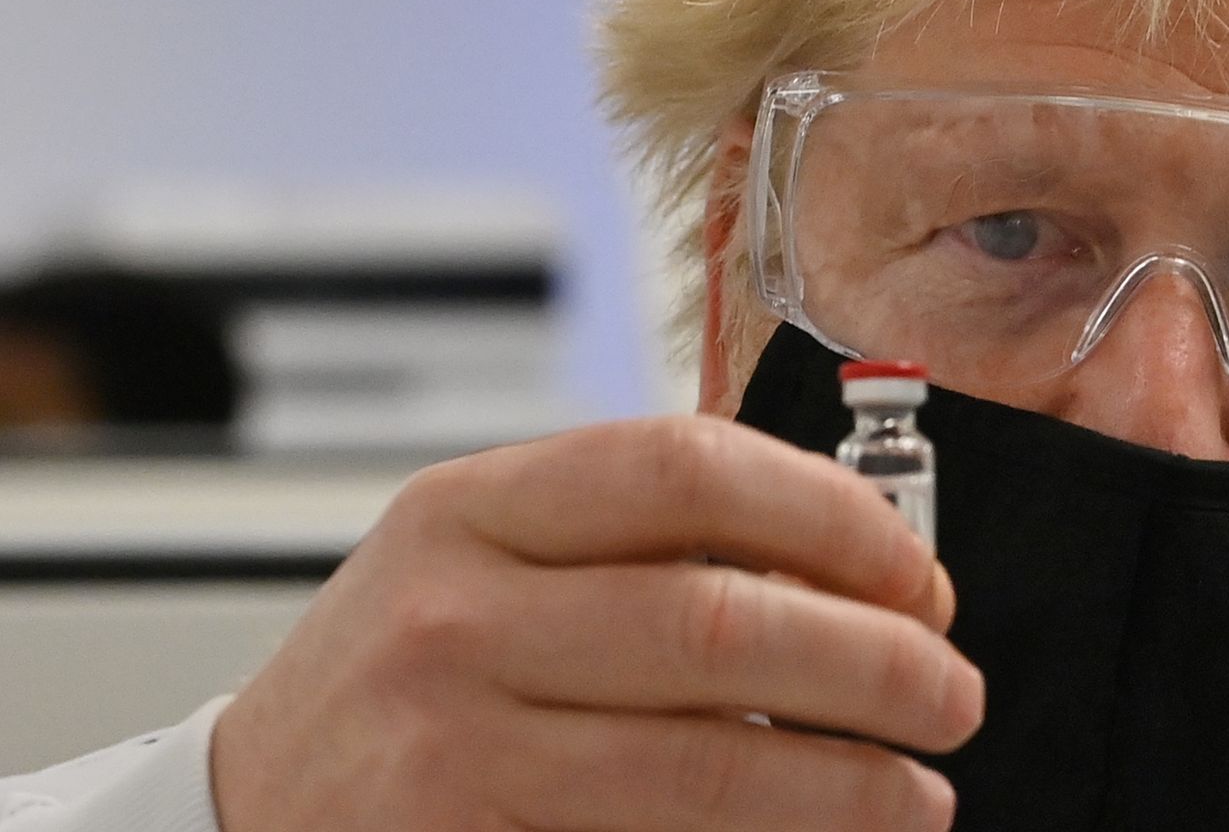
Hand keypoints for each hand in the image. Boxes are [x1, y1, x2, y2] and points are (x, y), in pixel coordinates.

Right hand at [209, 415, 981, 831]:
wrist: (240, 819)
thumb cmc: (398, 684)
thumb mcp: (483, 567)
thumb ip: (634, 548)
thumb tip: (849, 567)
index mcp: (472, 512)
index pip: (687, 469)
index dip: (833, 516)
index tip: (915, 572)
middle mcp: (454, 621)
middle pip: (720, 622)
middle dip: (877, 665)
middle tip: (951, 695)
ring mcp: (451, 751)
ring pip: (707, 763)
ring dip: (848, 786)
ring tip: (918, 794)